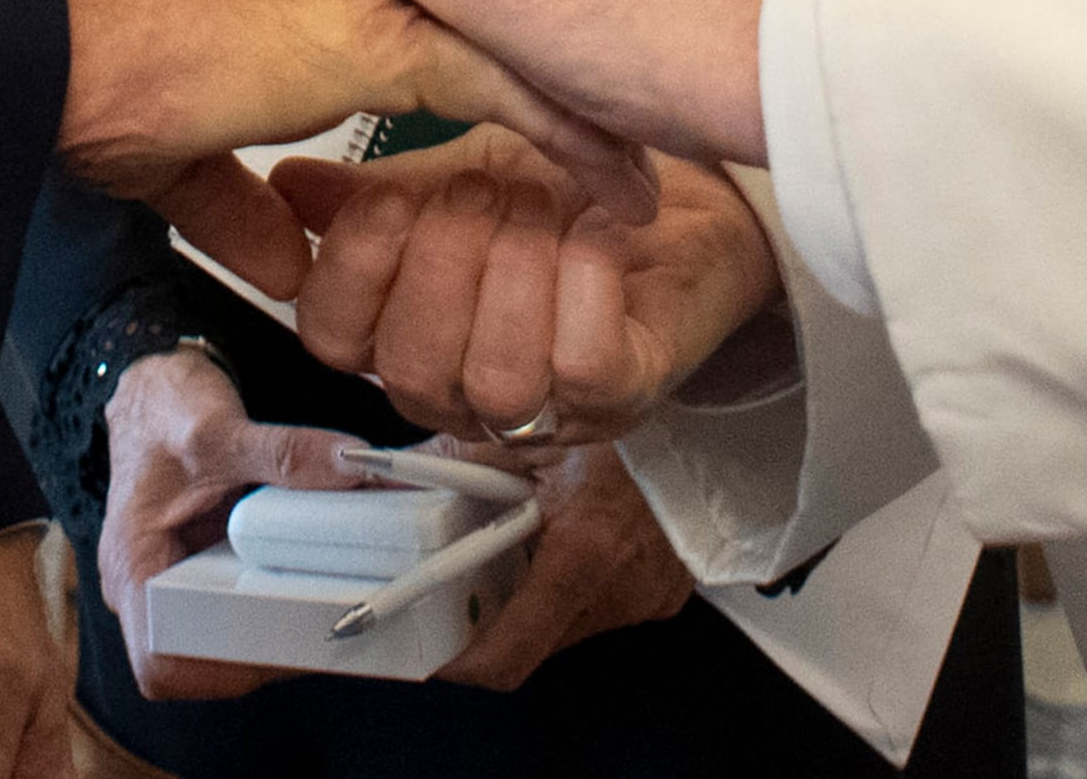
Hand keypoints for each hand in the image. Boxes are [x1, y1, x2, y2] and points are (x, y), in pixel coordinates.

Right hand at [53, 0, 651, 300]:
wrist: (71, 57)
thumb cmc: (108, 85)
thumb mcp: (188, 161)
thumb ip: (245, 207)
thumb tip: (290, 259)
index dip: (515, 39)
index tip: (573, 87)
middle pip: (510, 2)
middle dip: (580, 58)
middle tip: (646, 107)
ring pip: (524, 39)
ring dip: (592, 101)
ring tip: (654, 157)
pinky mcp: (383, 36)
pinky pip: (504, 86)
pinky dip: (566, 138)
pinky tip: (615, 179)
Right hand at [98, 349, 373, 701]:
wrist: (154, 392)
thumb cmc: (165, 413)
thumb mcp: (220, 429)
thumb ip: (285, 452)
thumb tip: (354, 466)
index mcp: (133, 569)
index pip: (162, 663)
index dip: (221, 669)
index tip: (281, 640)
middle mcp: (147, 591)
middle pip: (202, 663)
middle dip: (266, 653)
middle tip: (328, 623)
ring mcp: (175, 586)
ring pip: (224, 642)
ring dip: (278, 634)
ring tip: (334, 606)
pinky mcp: (203, 575)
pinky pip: (239, 610)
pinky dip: (280, 605)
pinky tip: (320, 584)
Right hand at [273, 135, 786, 443]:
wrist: (690, 201)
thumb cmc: (562, 198)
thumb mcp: (451, 176)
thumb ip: (372, 191)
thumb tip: (285, 182)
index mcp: (407, 339)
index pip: (331, 343)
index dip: (351, 269)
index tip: (394, 196)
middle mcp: (469, 394)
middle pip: (413, 371)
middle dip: (446, 259)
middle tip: (486, 188)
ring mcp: (552, 408)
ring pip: (498, 381)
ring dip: (516, 271)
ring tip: (542, 205)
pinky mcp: (629, 394)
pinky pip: (584, 365)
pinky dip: (585, 279)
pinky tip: (597, 222)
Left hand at [434, 441, 693, 690]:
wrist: (707, 426)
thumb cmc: (625, 423)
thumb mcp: (530, 434)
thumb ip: (452, 461)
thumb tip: (379, 471)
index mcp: (580, 557)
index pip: (507, 657)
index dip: (459, 663)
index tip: (430, 650)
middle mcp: (618, 592)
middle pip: (532, 643)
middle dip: (495, 619)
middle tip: (470, 579)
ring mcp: (646, 600)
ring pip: (566, 626)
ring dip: (539, 597)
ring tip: (531, 541)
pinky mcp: (664, 596)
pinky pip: (604, 608)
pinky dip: (579, 585)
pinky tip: (577, 537)